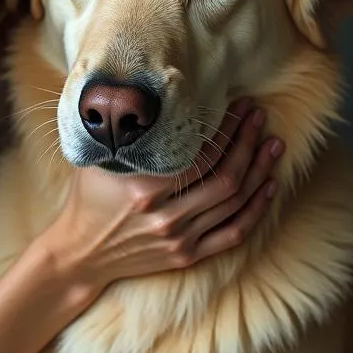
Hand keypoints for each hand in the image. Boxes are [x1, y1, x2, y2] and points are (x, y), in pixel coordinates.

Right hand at [38, 99, 282, 299]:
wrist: (80, 253)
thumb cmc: (88, 199)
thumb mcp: (97, 161)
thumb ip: (124, 136)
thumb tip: (147, 97)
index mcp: (143, 190)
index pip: (200, 157)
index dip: (226, 131)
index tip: (238, 107)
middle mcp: (165, 217)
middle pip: (226, 178)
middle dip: (248, 144)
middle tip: (259, 118)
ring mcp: (179, 239)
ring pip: (235, 204)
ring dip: (259, 171)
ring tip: (272, 144)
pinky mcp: (187, 255)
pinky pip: (234, 233)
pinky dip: (256, 209)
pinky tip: (269, 186)